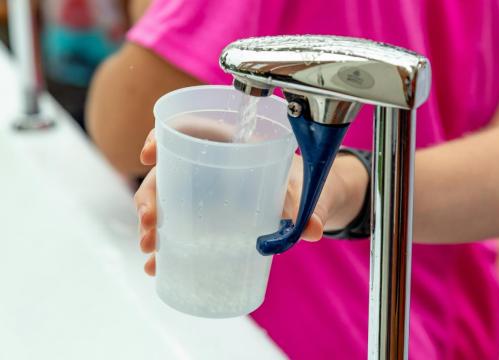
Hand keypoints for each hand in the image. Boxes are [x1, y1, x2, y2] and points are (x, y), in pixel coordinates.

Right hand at [134, 130, 367, 275]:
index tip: (149, 155)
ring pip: (166, 202)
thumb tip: (313, 231)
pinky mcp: (207, 220)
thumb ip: (309, 208)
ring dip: (151, 225)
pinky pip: (178, 228)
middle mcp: (213, 167)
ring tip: (150, 251)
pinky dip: (165, 248)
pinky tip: (156, 267)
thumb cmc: (303, 186)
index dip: (162, 138)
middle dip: (149, 195)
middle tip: (150, 222)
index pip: (189, 131)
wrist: (310, 200)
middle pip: (168, 172)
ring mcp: (206, 194)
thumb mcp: (307, 193)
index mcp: (233, 146)